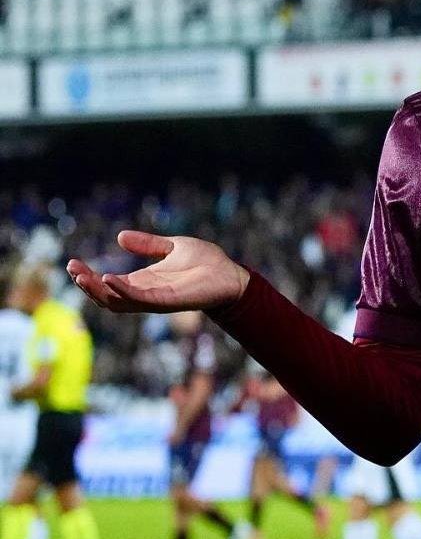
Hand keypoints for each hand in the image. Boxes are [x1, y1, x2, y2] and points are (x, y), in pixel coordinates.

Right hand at [67, 231, 249, 314]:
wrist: (232, 275)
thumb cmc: (207, 262)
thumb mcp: (173, 246)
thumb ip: (148, 244)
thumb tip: (120, 236)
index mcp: (144, 281)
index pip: (108, 284)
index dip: (88, 276)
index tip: (72, 263)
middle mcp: (146, 293)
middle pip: (107, 296)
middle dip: (86, 284)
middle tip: (71, 268)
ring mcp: (156, 299)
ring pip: (119, 302)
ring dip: (98, 290)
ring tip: (82, 275)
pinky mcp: (169, 301)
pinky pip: (140, 299)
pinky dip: (123, 290)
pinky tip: (108, 278)